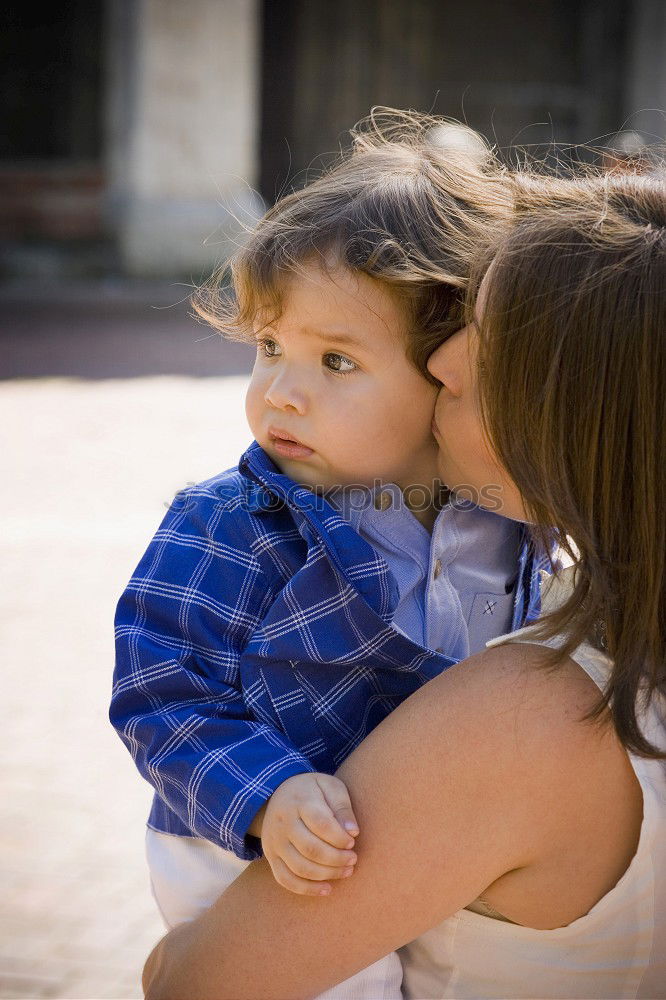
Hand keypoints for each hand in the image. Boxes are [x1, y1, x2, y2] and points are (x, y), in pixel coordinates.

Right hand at [259, 772, 359, 895]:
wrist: (277, 793)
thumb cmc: (312, 791)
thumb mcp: (329, 786)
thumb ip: (342, 806)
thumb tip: (353, 832)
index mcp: (299, 801)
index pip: (321, 824)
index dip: (339, 837)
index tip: (352, 841)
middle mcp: (283, 823)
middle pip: (310, 849)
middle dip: (336, 859)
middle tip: (353, 859)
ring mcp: (274, 841)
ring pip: (299, 867)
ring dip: (326, 874)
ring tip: (346, 872)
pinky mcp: (271, 856)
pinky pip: (285, 879)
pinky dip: (306, 889)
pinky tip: (327, 889)